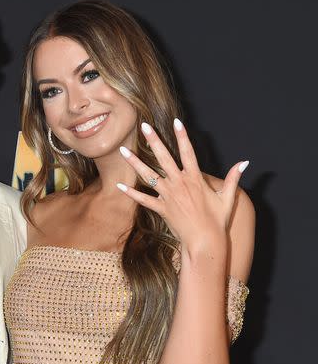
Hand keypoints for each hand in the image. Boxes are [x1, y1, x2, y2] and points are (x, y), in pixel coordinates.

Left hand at [116, 119, 248, 250]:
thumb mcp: (228, 197)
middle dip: (154, 140)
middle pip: (164, 157)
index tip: (176, 121)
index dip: (182, 136)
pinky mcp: (161, 208)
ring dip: (134, 162)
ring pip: (148, 175)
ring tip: (123, 150)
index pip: (188, 152)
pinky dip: (131, 192)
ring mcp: (168, 195)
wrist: (204, 241)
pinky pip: (143, 199)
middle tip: (144, 126)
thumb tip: (245, 162)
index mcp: (195, 179)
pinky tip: (119, 185)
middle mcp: (179, 184)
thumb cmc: (217, 220)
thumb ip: (233, 178)